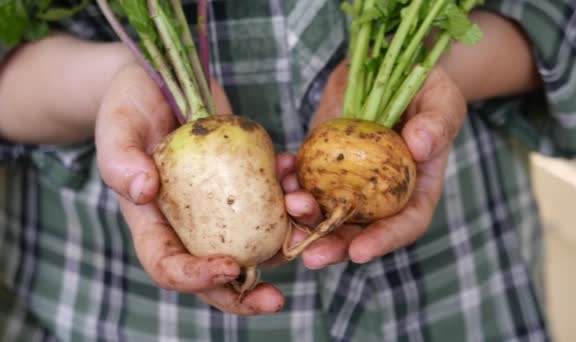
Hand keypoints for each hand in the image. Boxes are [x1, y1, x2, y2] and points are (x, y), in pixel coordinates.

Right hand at [95, 63, 283, 314]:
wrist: (162, 81)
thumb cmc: (131, 106)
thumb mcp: (117, 126)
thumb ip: (120, 159)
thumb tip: (143, 191)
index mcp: (154, 223)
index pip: (170, 266)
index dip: (197, 277)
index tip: (228, 266)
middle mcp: (190, 224)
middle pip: (217, 272)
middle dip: (246, 293)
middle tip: (276, 300)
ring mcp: (222, 206)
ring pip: (256, 239)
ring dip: (286, 233)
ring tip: (303, 206)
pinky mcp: (246, 182)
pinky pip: (273, 199)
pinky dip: (289, 190)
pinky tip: (291, 169)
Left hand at [282, 60, 466, 267]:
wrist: (387, 70)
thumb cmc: (425, 89)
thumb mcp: (442, 100)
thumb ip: (438, 123)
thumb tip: (421, 147)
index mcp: (416, 189)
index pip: (405, 225)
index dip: (383, 241)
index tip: (360, 252)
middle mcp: (381, 194)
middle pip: (359, 231)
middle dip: (334, 245)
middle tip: (311, 255)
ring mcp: (348, 181)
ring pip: (325, 212)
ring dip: (305, 217)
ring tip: (290, 206)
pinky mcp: (322, 163)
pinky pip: (303, 179)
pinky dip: (289, 180)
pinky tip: (282, 170)